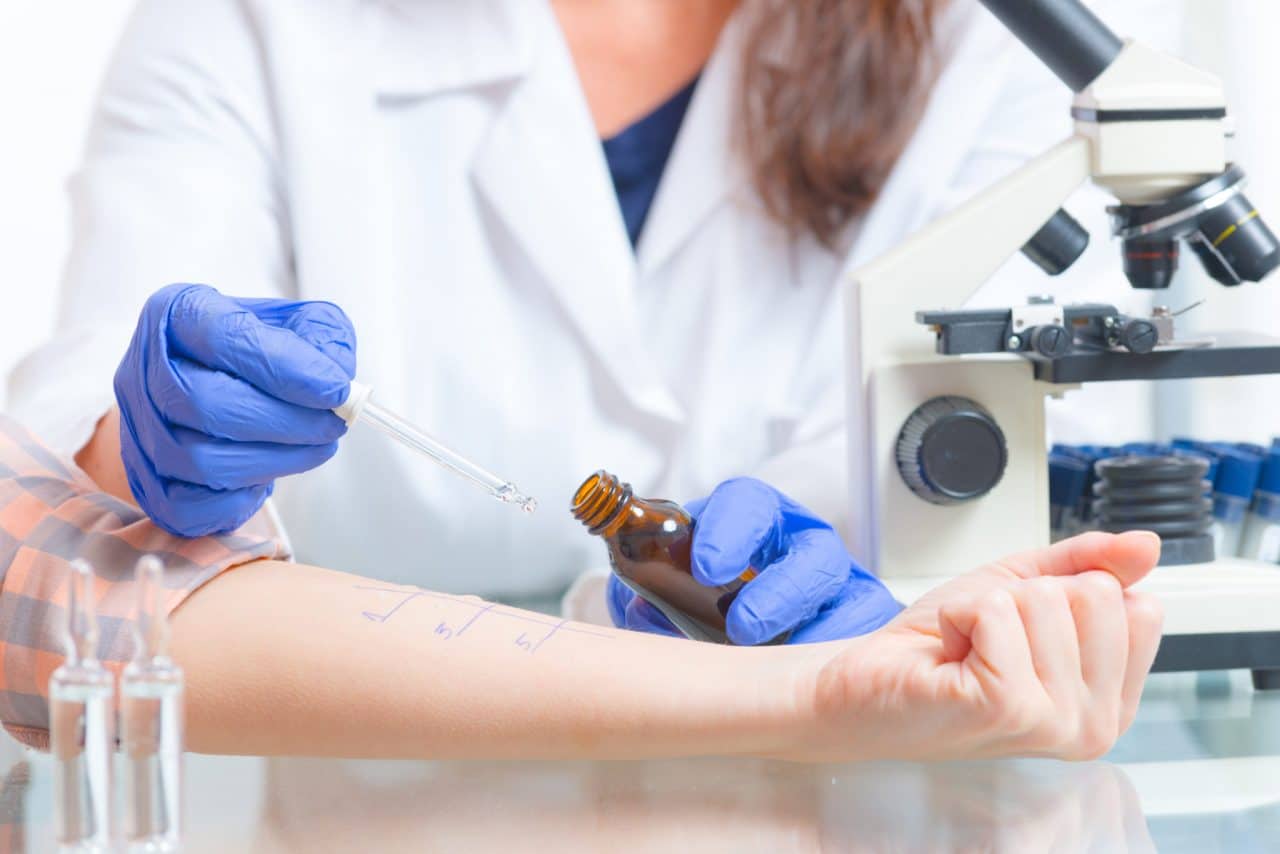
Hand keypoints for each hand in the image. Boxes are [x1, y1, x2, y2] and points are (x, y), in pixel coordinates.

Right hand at [115, 284, 355, 535]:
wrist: (204, 385)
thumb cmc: (254, 353)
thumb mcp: (295, 322)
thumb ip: (322, 338)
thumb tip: (336, 380)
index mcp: (177, 314)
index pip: (224, 338)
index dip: (286, 368)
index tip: (336, 390)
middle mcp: (144, 370)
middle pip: (208, 405)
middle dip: (287, 422)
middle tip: (334, 425)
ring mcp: (138, 430)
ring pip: (203, 461)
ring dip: (276, 460)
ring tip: (314, 447)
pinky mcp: (146, 482)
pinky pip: (190, 507)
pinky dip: (239, 501)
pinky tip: (267, 475)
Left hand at [607, 477, 901, 643]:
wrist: (756, 631)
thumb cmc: (707, 601)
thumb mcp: (674, 587)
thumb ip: (649, 594)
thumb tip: (639, 610)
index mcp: (752, 521)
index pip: (747, 504)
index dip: (728, 530)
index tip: (706, 568)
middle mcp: (802, 547)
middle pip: (809, 552)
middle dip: (778, 591)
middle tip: (740, 626)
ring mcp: (841, 586)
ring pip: (849, 597)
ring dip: (813, 633)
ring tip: (778, 665)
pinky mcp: (865, 623)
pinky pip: (870, 637)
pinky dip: (844, 657)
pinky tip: (814, 683)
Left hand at [792, 531, 1163, 760]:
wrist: (866, 681)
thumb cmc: (938, 646)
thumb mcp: (1021, 589)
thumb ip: (1084, 566)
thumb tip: (1145, 545)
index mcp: (1108, 700)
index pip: (1135, 604)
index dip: (1065, 593)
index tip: (1025, 628)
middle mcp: (1093, 724)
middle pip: (1096, 596)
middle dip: (1026, 597)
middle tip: (988, 639)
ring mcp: (1053, 722)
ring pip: (1044, 599)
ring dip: (986, 607)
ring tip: (966, 648)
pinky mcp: (1006, 708)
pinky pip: (998, 613)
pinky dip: (960, 616)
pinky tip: (949, 655)